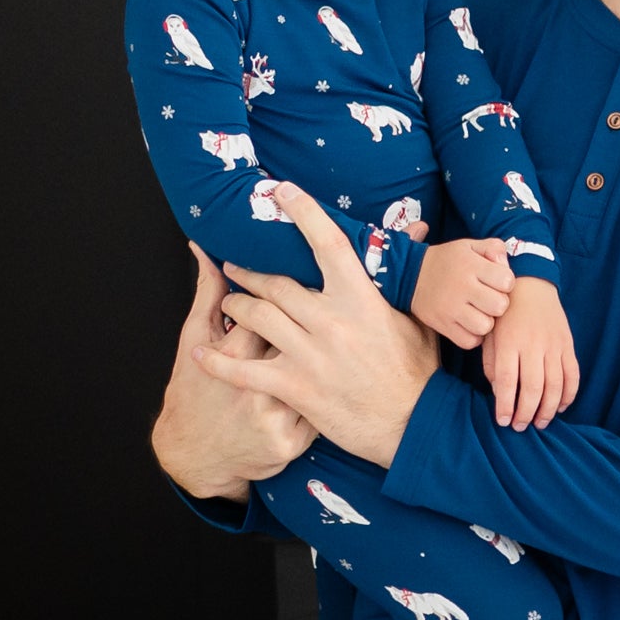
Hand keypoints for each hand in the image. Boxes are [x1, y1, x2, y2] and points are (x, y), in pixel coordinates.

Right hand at [152, 250, 311, 500]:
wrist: (196, 455)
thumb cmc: (192, 392)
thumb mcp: (193, 341)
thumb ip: (208, 295)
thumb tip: (205, 250)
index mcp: (233, 355)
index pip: (270, 310)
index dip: (282, 298)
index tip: (288, 292)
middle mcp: (258, 387)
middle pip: (297, 340)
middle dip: (306, 326)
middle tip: (311, 321)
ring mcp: (277, 417)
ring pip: (315, 373)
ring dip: (321, 357)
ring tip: (322, 348)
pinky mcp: (293, 442)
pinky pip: (322, 407)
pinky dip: (325, 391)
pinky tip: (326, 381)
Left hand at [211, 184, 440, 467]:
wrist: (414, 427)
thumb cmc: (416, 375)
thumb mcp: (418, 321)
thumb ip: (403, 277)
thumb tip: (416, 231)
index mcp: (361, 300)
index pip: (328, 243)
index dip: (303, 212)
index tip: (282, 192)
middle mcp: (331, 322)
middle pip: (277, 284)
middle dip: (250, 271)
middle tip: (235, 265)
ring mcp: (309, 355)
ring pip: (257, 316)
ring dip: (237, 305)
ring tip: (230, 301)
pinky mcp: (295, 388)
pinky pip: (246, 369)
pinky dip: (219, 362)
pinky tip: (201, 356)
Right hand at [410, 235, 513, 350]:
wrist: (411, 274)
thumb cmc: (449, 261)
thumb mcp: (469, 245)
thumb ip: (494, 248)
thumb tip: (505, 264)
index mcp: (470, 265)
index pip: (507, 281)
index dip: (506, 283)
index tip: (496, 282)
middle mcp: (461, 287)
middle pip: (500, 306)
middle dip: (498, 304)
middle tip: (488, 299)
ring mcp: (450, 308)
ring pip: (485, 327)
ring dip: (486, 322)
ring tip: (478, 312)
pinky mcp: (442, 325)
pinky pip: (469, 341)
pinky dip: (473, 336)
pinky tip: (469, 323)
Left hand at [482, 276, 580, 430]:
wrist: (530, 284)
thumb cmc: (505, 313)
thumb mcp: (489, 334)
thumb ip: (491, 363)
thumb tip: (499, 393)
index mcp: (509, 342)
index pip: (506, 381)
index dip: (505, 405)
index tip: (503, 421)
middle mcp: (532, 345)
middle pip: (531, 388)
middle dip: (526, 413)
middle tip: (520, 426)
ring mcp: (553, 346)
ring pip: (554, 386)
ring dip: (548, 409)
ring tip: (539, 422)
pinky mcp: (568, 345)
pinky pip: (573, 375)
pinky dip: (569, 395)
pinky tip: (561, 407)